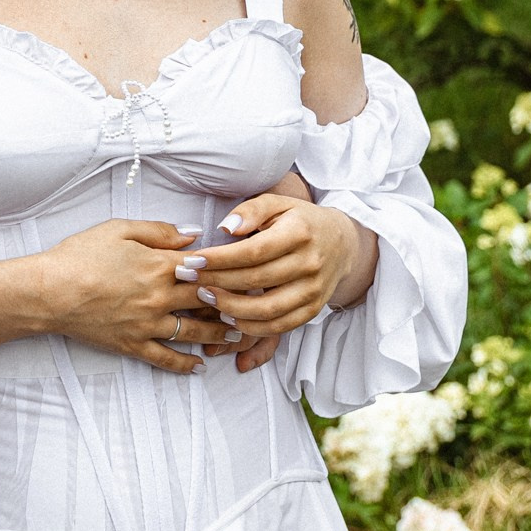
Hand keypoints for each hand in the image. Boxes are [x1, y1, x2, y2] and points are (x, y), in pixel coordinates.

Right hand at [30, 220, 241, 374]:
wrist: (50, 291)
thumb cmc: (80, 255)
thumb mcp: (119, 229)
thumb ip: (160, 232)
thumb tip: (193, 236)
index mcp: (158, 265)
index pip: (205, 266)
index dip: (230, 267)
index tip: (251, 269)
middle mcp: (159, 297)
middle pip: (206, 300)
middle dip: (234, 302)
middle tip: (257, 304)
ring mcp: (147, 325)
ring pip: (194, 332)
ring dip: (219, 334)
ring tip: (239, 335)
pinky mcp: (133, 345)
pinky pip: (166, 359)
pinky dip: (185, 365)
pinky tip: (199, 367)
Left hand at [190, 195, 376, 349]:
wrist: (342, 243)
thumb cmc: (299, 220)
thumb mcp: (278, 203)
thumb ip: (251, 210)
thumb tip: (227, 228)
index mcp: (299, 233)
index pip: (253, 251)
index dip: (221, 259)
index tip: (194, 260)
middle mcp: (310, 264)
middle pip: (257, 280)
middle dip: (217, 282)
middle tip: (189, 280)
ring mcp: (313, 290)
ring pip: (268, 310)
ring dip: (231, 309)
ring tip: (206, 299)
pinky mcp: (313, 310)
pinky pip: (280, 326)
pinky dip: (253, 328)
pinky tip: (230, 319)